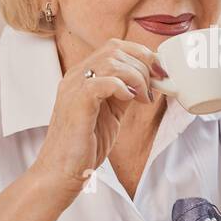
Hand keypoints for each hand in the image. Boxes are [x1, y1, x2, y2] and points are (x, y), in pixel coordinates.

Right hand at [30, 38, 167, 205]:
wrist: (60, 173)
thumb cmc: (83, 147)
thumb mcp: (111, 113)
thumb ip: (124, 94)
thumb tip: (149, 81)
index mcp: (83, 76)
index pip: (114, 47)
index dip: (141, 54)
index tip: (159, 72)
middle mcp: (76, 76)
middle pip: (115, 50)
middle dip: (143, 66)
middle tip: (153, 89)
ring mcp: (73, 88)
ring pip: (111, 61)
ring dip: (136, 77)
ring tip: (142, 99)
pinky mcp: (77, 103)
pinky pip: (103, 81)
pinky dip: (122, 87)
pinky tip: (129, 100)